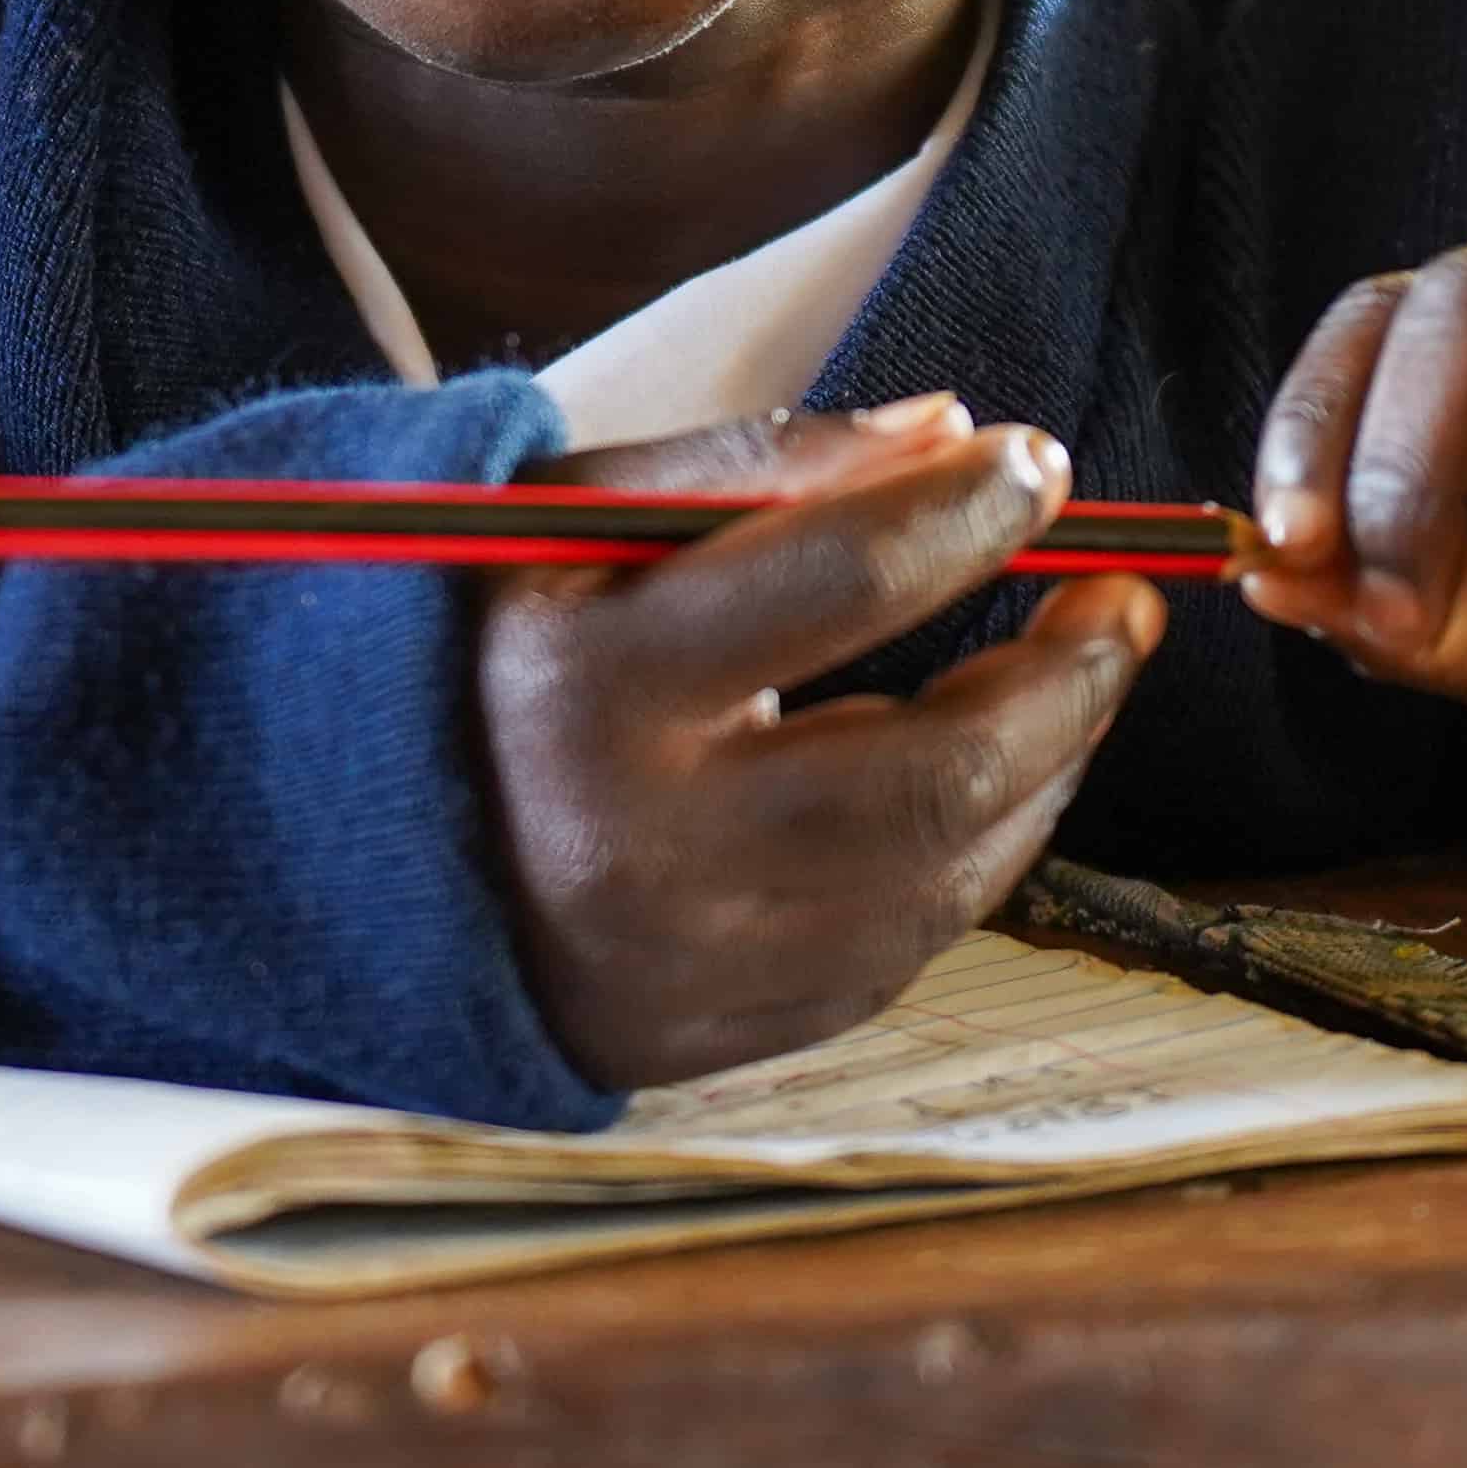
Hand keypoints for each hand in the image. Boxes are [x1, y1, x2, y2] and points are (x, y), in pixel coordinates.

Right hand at [477, 395, 1165, 1088]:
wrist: (350, 849)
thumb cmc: (480, 649)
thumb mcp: (571, 519)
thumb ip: (756, 463)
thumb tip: (953, 432)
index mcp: (582, 685)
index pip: (837, 579)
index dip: (966, 512)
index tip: (1036, 464)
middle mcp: (638, 842)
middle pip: (930, 768)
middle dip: (1063, 674)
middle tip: (1116, 594)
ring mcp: (685, 959)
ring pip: (943, 877)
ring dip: (1048, 764)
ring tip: (1074, 671)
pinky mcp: (717, 1036)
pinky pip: (903, 952)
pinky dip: (977, 856)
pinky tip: (992, 776)